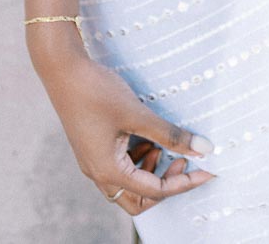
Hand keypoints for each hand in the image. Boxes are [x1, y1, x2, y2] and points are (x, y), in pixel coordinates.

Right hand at [38, 50, 216, 217]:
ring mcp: (93, 161)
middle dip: (164, 185)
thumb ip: (170, 134)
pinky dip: (137, 158)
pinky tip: (146, 136)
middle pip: (138, 199)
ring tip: (162, 145)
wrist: (63, 69)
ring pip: (128, 184)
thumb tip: (203, 149)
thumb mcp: (138, 114)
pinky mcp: (92, 147)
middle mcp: (98, 172)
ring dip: (150, 171)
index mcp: (108, 171)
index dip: (183, 182)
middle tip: (182, 161)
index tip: (206, 171)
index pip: (154, 191)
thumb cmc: (97, 91)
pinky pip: (119, 166)